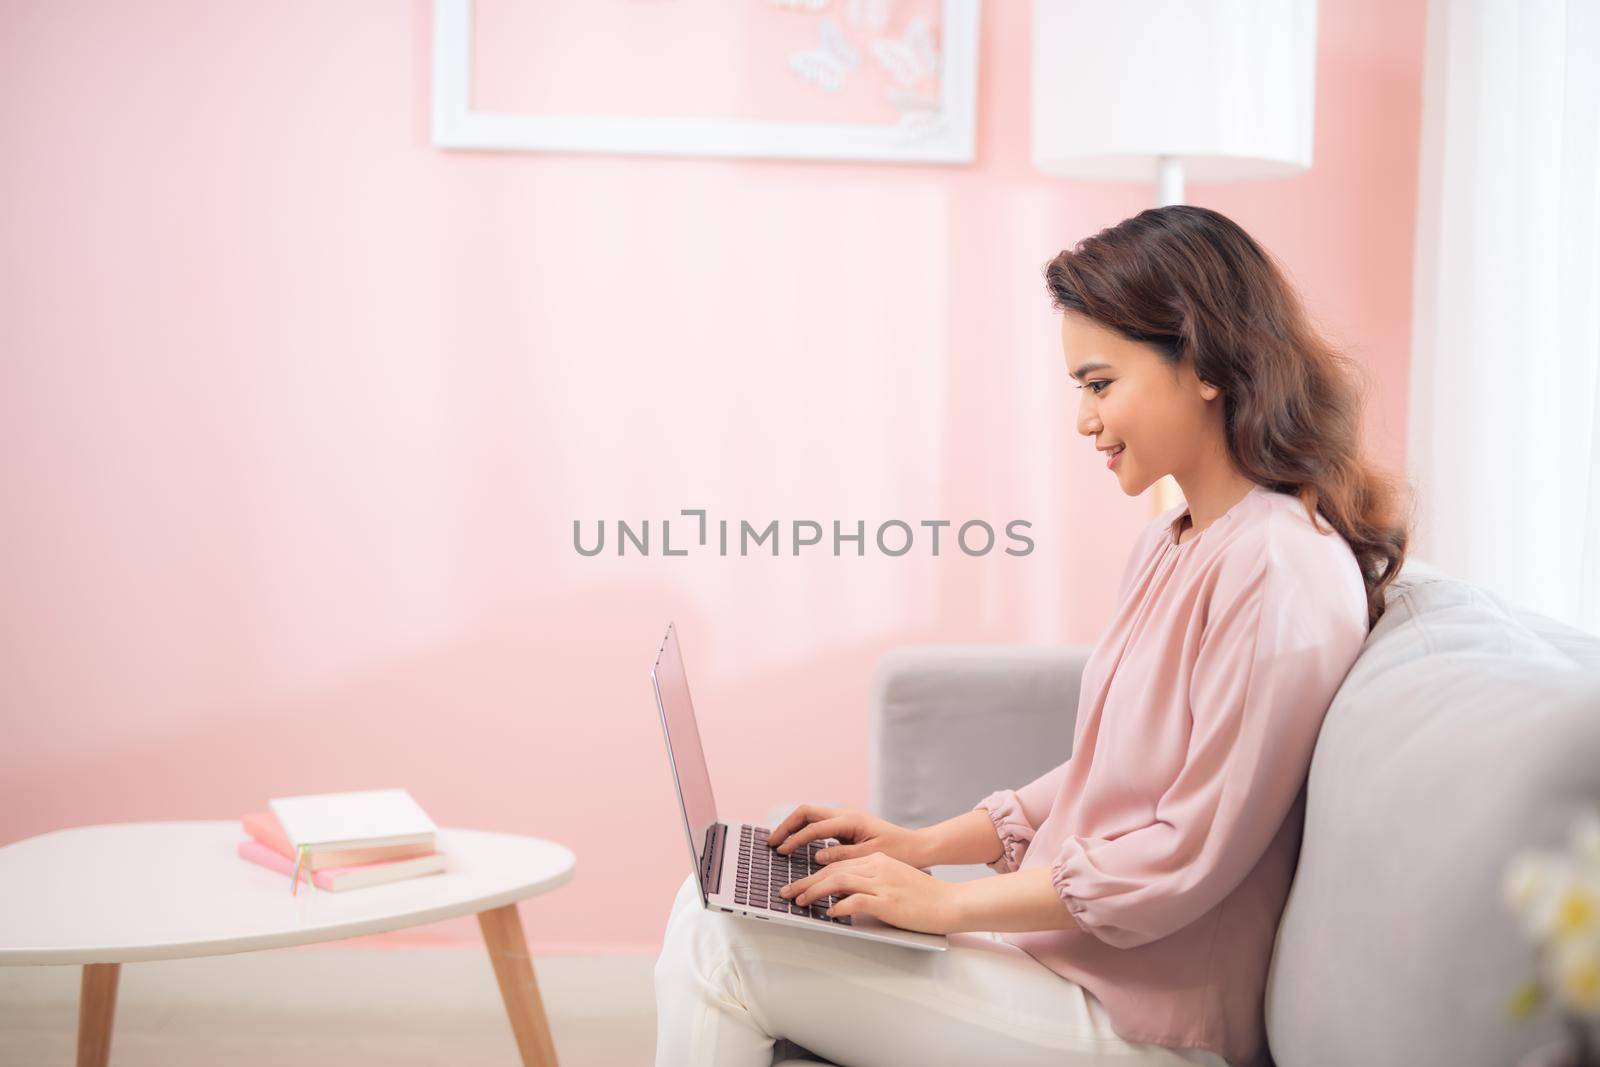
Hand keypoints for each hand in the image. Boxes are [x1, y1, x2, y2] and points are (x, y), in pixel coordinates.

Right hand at [766, 803, 929, 867]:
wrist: (917, 847)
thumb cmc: (899, 852)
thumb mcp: (871, 857)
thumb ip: (843, 856)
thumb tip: (817, 856)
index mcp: (851, 820)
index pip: (814, 827)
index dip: (795, 840)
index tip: (781, 852)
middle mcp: (846, 815)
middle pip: (806, 812)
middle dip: (787, 826)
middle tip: (772, 843)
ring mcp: (845, 819)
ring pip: (811, 816)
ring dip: (793, 827)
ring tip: (779, 843)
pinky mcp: (847, 827)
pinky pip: (819, 824)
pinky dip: (804, 832)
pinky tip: (797, 845)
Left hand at [777, 853, 959, 934]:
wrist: (951, 902)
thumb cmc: (923, 898)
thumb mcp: (892, 882)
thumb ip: (868, 883)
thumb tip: (840, 895)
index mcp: (877, 860)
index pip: (837, 864)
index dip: (814, 875)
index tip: (797, 885)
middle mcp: (877, 867)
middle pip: (832, 870)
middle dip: (805, 882)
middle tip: (787, 893)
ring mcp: (882, 883)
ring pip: (838, 882)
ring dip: (814, 892)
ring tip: (799, 902)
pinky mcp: (888, 900)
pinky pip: (855, 901)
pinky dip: (838, 906)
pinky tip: (829, 913)